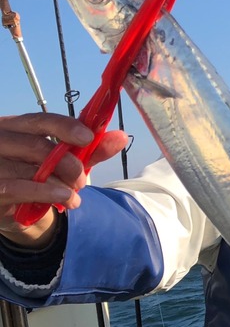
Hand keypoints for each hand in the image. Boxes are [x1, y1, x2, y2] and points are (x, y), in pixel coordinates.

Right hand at [0, 113, 127, 245]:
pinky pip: (18, 188)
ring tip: (74, 196)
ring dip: (62, 185)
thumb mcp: (64, 160)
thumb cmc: (37, 175)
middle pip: (38, 146)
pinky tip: (63, 199)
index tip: (88, 138)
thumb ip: (90, 150)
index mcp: (14, 126)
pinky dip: (47, 194)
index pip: (40, 120)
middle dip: (70, 165)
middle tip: (82, 180)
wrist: (11, 206)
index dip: (65, 127)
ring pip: (32, 170)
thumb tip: (120, 137)